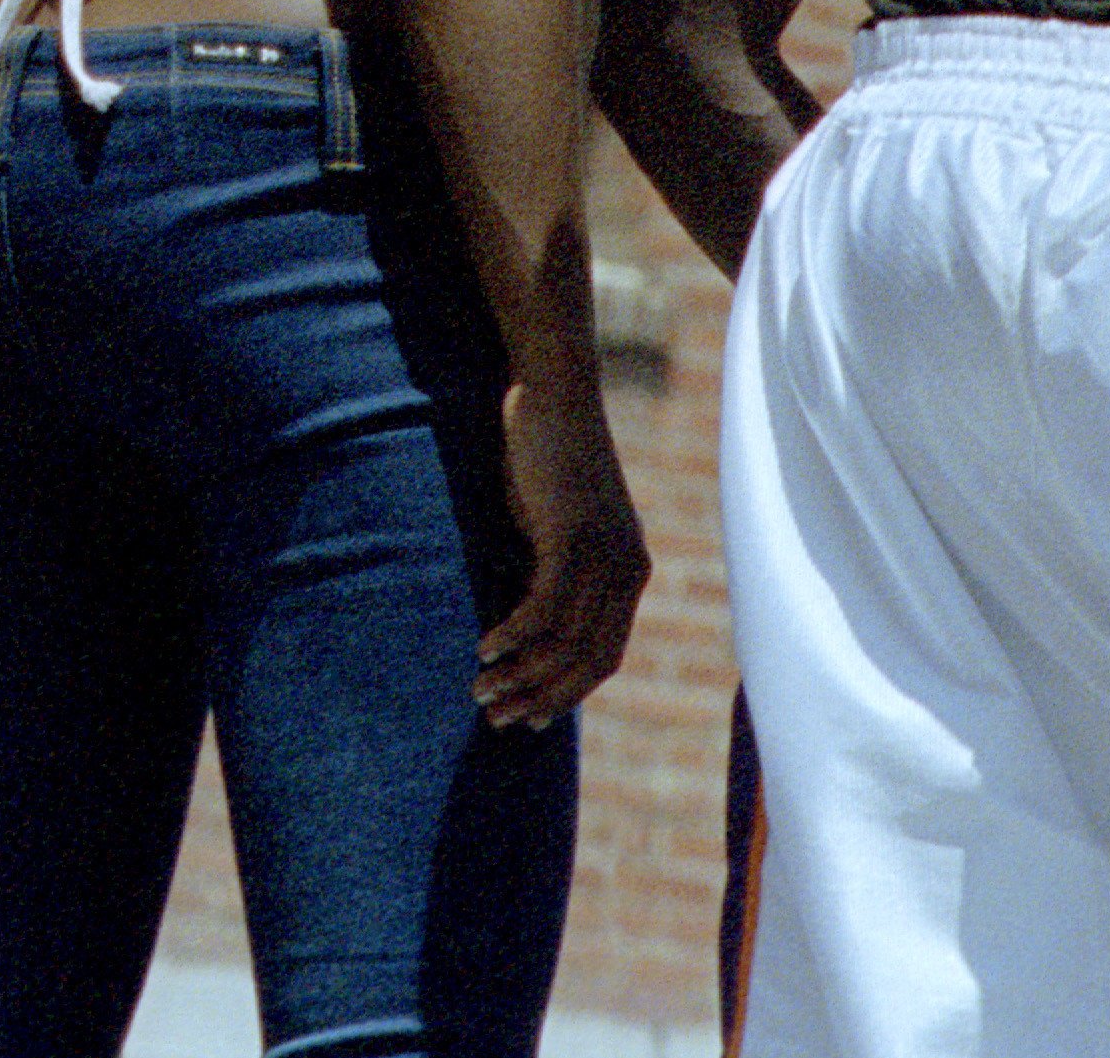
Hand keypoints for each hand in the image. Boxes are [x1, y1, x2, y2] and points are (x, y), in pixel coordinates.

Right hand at [474, 370, 645, 727]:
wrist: (552, 391)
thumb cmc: (543, 454)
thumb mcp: (552, 522)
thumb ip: (549, 566)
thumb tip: (521, 617)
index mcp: (628, 573)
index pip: (604, 655)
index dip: (566, 692)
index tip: (527, 715)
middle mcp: (626, 572)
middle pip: (589, 660)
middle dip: (542, 697)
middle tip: (497, 717)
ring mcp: (604, 556)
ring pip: (565, 642)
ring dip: (521, 674)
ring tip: (480, 692)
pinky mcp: (573, 538)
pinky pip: (544, 607)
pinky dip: (513, 636)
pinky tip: (484, 649)